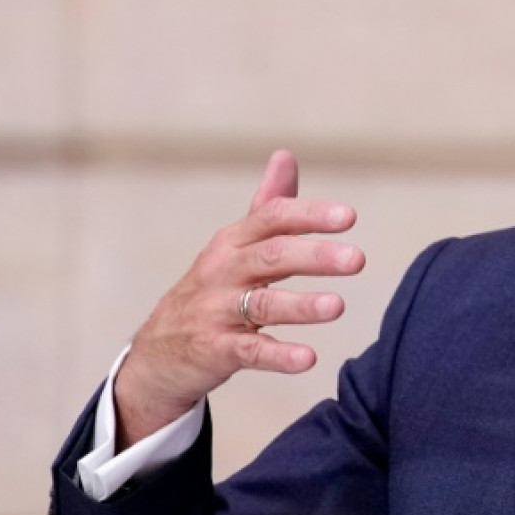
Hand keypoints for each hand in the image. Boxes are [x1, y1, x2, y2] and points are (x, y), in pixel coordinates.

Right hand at [113, 151, 364, 448]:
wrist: (157, 354)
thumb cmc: (211, 291)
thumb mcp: (234, 246)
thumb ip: (268, 206)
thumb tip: (285, 155)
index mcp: (233, 242)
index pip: (272, 218)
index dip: (310, 215)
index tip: (350, 216)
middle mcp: (223, 271)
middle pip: (271, 256)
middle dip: (315, 255)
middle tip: (357, 259)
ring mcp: (215, 312)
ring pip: (262, 304)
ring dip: (302, 305)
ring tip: (338, 306)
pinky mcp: (214, 351)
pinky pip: (249, 351)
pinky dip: (279, 355)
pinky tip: (309, 359)